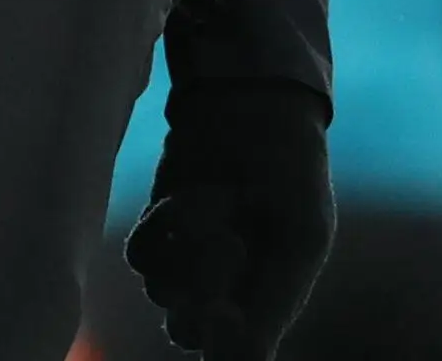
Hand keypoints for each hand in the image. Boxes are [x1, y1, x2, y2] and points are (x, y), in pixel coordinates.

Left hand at [123, 78, 333, 359]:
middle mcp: (225, 287)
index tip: (224, 312)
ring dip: (183, 250)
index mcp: (270, 300)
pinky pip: (140, 254)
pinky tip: (185, 199)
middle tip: (225, 244)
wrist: (255, 106)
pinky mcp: (158, 226)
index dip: (222, 343)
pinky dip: (159, 229)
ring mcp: (185, 258)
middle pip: (186, 330)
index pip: (235, 352)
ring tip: (220, 203)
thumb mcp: (301, 238)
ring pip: (160, 292)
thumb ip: (273, 306)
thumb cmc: (293, 172)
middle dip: (195, 298)